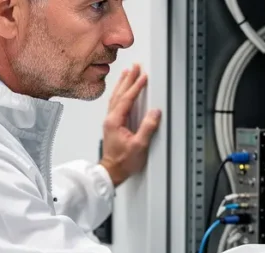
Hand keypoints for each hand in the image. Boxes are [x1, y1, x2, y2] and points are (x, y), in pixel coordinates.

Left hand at [100, 64, 161, 186]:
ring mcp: (110, 121)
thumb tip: (154, 113)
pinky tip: (122, 90)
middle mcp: (110, 119)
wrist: (112, 171)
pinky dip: (119, 93)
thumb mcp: (139, 146)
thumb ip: (147, 128)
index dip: (136, 87)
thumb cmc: (123, 162)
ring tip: (127, 73)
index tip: (143, 77)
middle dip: (128, 79)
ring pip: (115, 97)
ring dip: (122, 84)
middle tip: (135, 67)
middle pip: (119, 94)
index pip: (127, 99)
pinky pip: (115, 103)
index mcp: (115, 121)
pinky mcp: (112, 124)